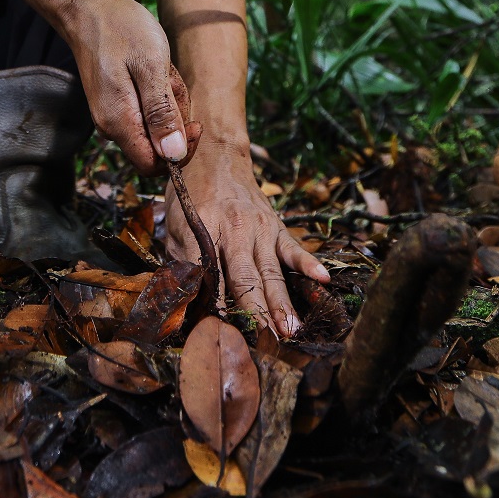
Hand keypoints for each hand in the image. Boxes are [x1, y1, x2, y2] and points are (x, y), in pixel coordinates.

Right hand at [61, 0, 192, 173]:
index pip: (153, 166)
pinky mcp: (113, 103)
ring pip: (153, 127)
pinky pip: (144, 111)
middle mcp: (111, 126)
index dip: (180, 153)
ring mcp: (110, 115)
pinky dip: (157, 93)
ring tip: (162, 69)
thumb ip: (161, 114)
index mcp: (119, 122)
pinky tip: (155, 69)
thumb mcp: (151, 67)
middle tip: (172, 81)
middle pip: (156, 146)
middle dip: (175, 118)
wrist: (88, 9)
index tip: (195, 123)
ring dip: (168, 102)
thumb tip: (174, 156)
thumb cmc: (121, 30)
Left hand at [166, 145, 331, 335]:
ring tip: (291, 331)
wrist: (213, 154)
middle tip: (265, 342)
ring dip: (282, 303)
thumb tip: (184, 300)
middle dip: (256, 313)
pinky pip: (293, 247)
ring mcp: (258, 227)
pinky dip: (308, 263)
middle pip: (245, 278)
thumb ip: (181, 262)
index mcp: (204, 230)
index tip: (223, 333)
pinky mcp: (275, 224)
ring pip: (271, 271)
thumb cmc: (190, 196)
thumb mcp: (175, 226)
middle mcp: (234, 230)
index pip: (211, 276)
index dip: (216, 306)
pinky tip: (323, 278)